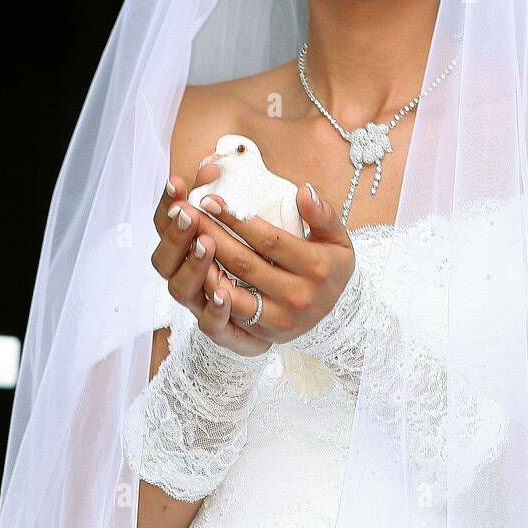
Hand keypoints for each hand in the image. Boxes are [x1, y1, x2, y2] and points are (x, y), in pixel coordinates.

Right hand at [151, 159, 272, 357]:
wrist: (296, 311)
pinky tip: (225, 291)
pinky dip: (214, 309)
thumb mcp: (283, 228)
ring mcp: (204, 304)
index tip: (179, 181)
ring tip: (206, 243)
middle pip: (164, 258)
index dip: (168, 203)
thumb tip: (271, 179)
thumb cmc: (282, 262)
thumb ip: (272, 203)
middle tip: (189, 212)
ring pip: (180, 288)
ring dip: (192, 265)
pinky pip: (211, 325)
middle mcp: (192, 275)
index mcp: (194, 245)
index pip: (168, 223)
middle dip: (175, 233)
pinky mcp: (227, 331)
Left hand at [152, 168, 355, 354]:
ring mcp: (281, 319)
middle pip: (243, 263)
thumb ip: (322, 214)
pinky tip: (199, 275)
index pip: (268, 240)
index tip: (210, 200)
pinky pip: (231, 318)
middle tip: (188, 214)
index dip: (236, 220)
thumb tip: (303, 191)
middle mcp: (298, 296)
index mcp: (316, 267)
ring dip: (205, 268)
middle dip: (212, 235)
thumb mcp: (337, 237)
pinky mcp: (266, 336)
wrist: (339, 312)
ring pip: (232, 294)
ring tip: (187, 242)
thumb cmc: (331, 265)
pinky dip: (212, 298)